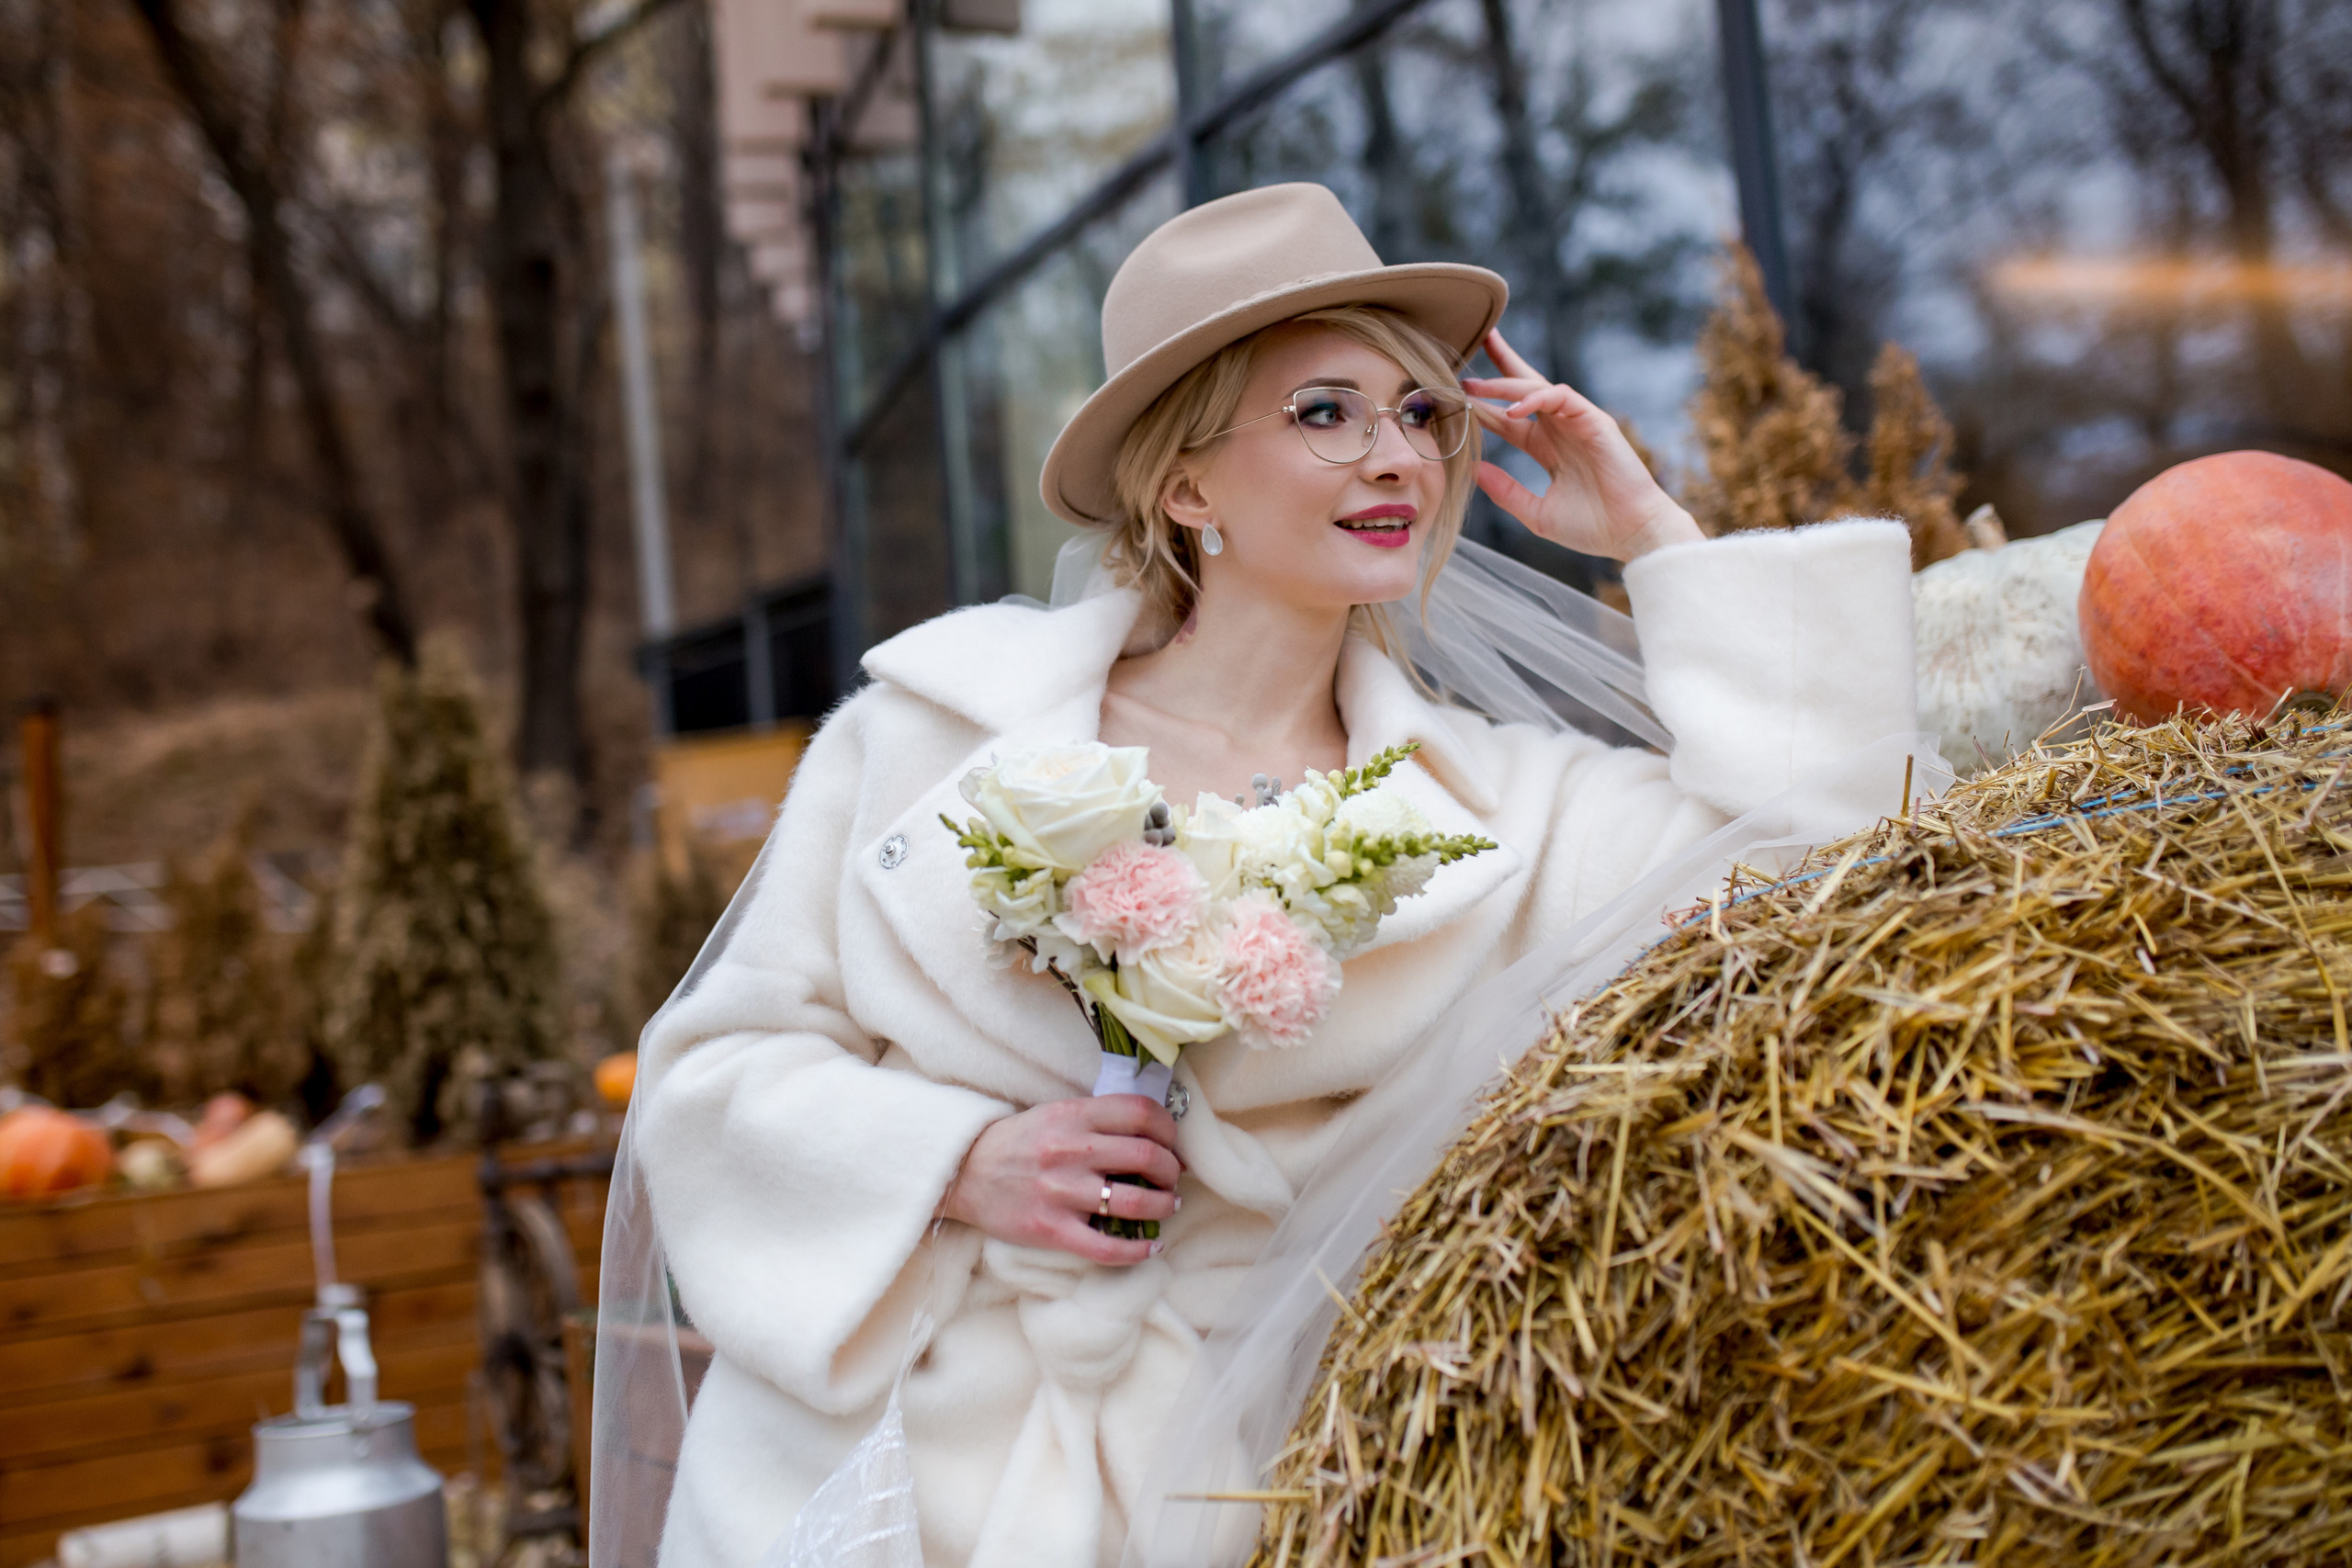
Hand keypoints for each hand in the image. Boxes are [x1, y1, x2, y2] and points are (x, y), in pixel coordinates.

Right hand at [942, 1094, 1182, 1265]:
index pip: (1140, 1112)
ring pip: (1136, 1202)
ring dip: (1164, 1206)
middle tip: (1173, 1177)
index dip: (1168, 1127)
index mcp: (1073, 1116)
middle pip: (1147, 1156)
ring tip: (1168, 1206)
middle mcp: (1070, 1151)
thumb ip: (1098, 1120)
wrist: (964, 1172)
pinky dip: (1138, 1250)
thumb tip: (1152, 1135)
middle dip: (1172, 1170)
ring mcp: (1061, 1192)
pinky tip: (1151, 1247)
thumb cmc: (1017, 1143)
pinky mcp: (1051, 1229)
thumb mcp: (1055, 1114)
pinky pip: (1106, 1248)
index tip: (1171, 1141)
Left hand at [1463, 328, 1702, 562]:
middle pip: (1525, 388)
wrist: (1632, 535)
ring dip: (1505, 383)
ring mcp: (1578, 422)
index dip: (1483, 407)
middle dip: (1501, 364)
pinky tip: (1512, 410)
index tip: (1454, 397)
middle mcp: (1561, 429)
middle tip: (1476, 340)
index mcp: (1547, 448)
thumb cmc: (1592, 528)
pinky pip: (1561, 397)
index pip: (1509, 419)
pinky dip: (1536, 399)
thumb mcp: (1537, 513)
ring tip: (1474, 385)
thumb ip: (1506, 491)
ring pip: (1538, 387)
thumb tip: (1474, 470)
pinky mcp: (1595, 421)